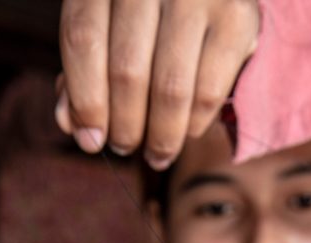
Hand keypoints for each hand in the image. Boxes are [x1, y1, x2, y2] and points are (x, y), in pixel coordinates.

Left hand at [55, 0, 259, 168]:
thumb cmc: (150, 19)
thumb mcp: (107, 32)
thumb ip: (83, 74)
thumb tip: (72, 127)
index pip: (83, 40)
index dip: (85, 101)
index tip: (91, 141)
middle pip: (127, 70)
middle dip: (125, 126)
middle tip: (126, 148)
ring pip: (170, 89)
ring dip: (160, 137)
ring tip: (156, 155)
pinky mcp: (237, 19)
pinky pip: (208, 92)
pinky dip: (193, 125)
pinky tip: (186, 131)